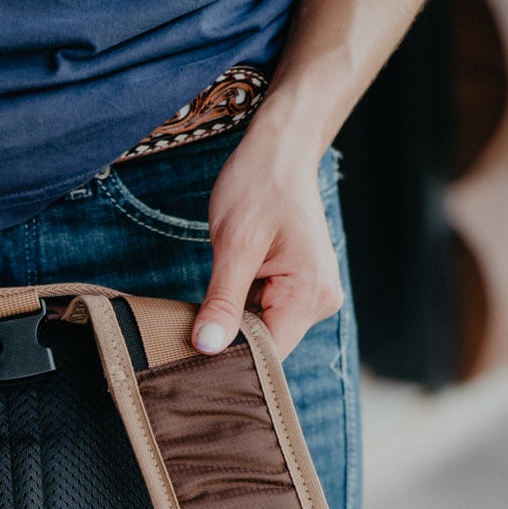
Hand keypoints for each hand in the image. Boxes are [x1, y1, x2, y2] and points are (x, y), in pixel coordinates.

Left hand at [191, 123, 342, 360]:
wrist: (281, 149)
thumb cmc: (259, 184)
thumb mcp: (234, 244)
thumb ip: (223, 301)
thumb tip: (206, 348)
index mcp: (309, 295)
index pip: (267, 354)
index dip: (229, 359)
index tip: (191, 357)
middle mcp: (319, 302)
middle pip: (266, 347)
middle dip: (228, 340)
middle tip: (188, 331)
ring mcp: (311, 296)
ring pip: (263, 332)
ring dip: (233, 324)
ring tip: (210, 304)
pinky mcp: (299, 289)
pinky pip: (265, 315)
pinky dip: (241, 311)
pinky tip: (225, 296)